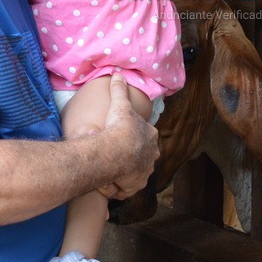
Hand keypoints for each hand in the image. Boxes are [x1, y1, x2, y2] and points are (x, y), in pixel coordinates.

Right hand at [98, 73, 159, 199]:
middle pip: (143, 155)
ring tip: (110, 171)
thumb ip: (119, 90)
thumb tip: (118, 74)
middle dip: (132, 157)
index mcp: (151, 136)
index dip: (132, 138)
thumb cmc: (119, 126)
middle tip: (115, 157)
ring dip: (125, 172)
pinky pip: (128, 187)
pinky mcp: (138, 185)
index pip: (145, 137)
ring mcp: (146, 170)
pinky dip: (120, 186)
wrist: (116, 150)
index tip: (121, 138)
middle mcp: (152, 154)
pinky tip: (109, 182)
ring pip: (135, 172)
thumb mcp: (119, 104)